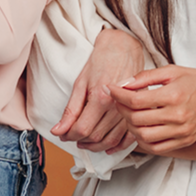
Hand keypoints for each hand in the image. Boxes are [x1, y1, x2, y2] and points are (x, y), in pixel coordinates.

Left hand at [54, 28, 142, 151]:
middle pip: (96, 137)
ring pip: (111, 140)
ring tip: (86, 142)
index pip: (82, 129)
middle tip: (72, 137)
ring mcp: (129, 110)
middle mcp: (117, 106)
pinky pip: (129, 137)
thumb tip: (58, 130)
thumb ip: (70, 110)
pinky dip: (117, 145)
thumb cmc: (101, 62)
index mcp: (101, 98)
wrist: (124, 48)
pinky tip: (108, 147)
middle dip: (80, 141)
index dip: (69, 136)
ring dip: (96, 146)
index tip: (63, 135)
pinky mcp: (138, 110)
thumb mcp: (80, 83)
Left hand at [108, 66, 195, 152]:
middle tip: (119, 101)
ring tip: (129, 115)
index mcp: (174, 95)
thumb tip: (124, 83)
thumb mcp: (174, 71)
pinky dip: (143, 141)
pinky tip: (141, 129)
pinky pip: (156, 147)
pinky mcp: (184, 140)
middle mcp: (177, 115)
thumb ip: (147, 76)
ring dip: (130, 127)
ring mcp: (181, 131)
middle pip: (136, 118)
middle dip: (121, 109)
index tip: (111, 90)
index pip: (135, 100)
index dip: (118, 95)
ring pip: (143, 136)